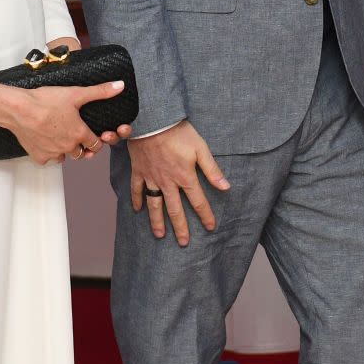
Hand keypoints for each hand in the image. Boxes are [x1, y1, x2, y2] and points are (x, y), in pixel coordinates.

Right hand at [45, 37, 131, 148]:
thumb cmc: (45, 101)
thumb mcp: (76, 93)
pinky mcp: (39, 157)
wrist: (18, 109)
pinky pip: (48, 159)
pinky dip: (48, 152)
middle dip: (81, 146)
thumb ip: (100, 92)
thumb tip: (120, 86)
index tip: (93, 135)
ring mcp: (53, 153)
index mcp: (80, 134)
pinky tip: (45, 139)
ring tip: (60, 135)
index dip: (96, 139)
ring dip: (65, 149)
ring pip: (64, 157)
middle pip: (81, 153)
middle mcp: (68, 147)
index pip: (96, 144)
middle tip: (75, 134)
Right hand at [128, 120, 229, 246]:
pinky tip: (137, 210)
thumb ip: (212, 169)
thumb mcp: (200, 148)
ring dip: (157, 221)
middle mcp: (168, 182)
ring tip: (160, 235)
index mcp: (185, 176)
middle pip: (175, 209)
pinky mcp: (139, 170)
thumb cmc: (178, 131)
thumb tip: (226, 187)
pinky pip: (137, 189)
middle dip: (181, 227)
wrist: (152, 120)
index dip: (205, 215)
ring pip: (155, 204)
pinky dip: (136, 200)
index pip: (198, 201)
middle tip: (184, 243)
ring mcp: (152, 177)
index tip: (210, 227)